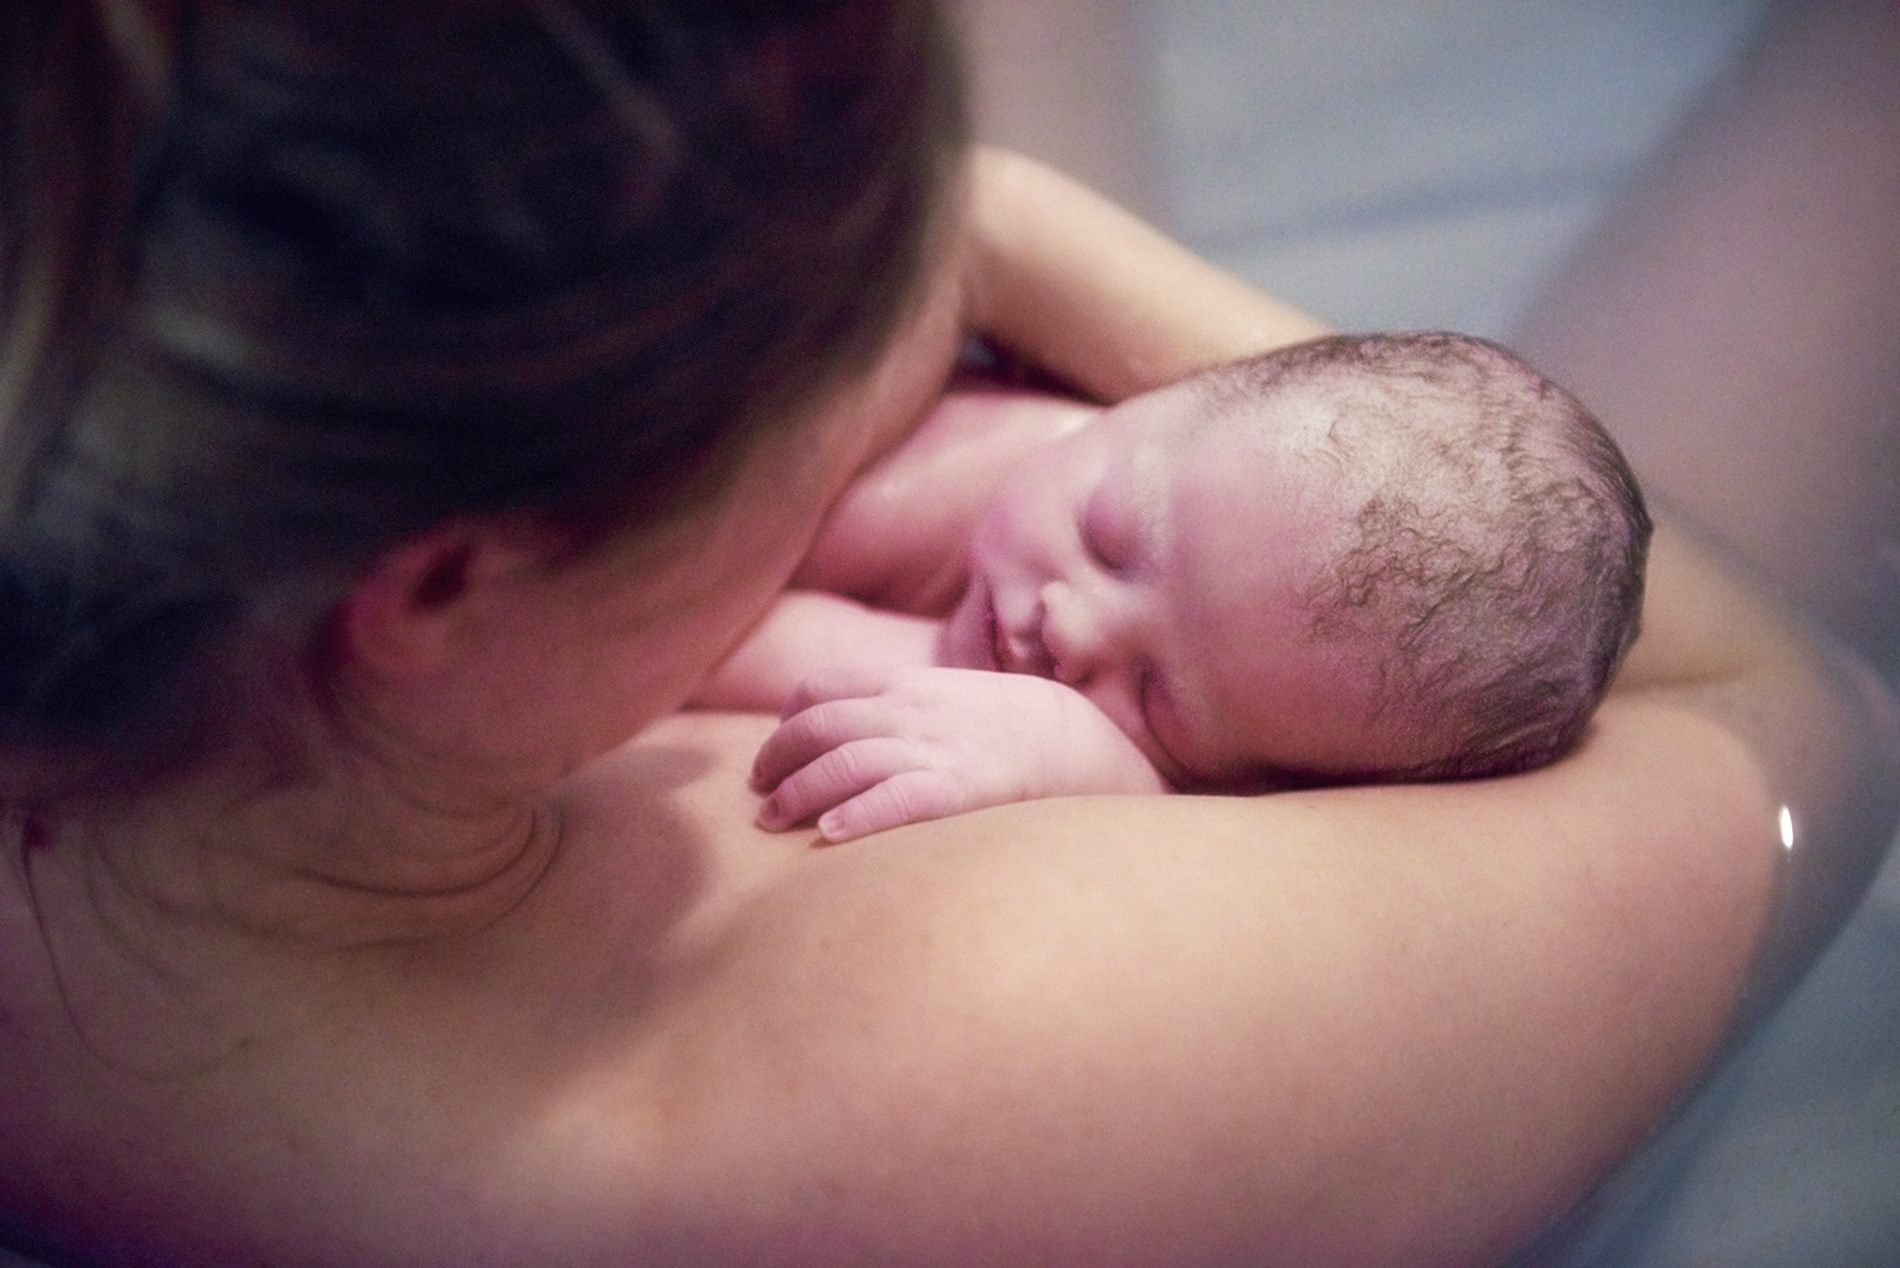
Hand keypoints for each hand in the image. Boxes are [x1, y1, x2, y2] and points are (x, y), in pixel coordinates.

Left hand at [751, 664, 1167, 841]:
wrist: (1077, 742)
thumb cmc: (1010, 726)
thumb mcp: (950, 695)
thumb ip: (902, 703)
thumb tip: (850, 724)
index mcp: (907, 684)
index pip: (823, 687)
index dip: (788, 718)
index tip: (775, 748)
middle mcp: (910, 712)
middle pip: (818, 726)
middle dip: (777, 758)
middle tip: (759, 790)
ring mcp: (932, 749)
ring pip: (841, 762)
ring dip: (796, 791)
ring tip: (771, 819)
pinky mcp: (956, 790)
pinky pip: (894, 799)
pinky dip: (855, 814)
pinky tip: (829, 833)